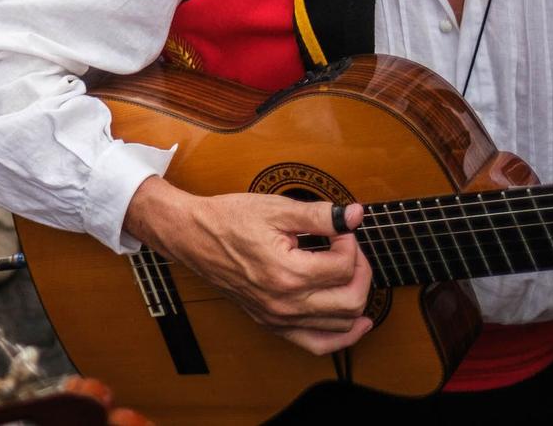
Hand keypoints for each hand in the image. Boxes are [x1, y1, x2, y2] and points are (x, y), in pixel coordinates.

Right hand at [125, 177, 372, 355]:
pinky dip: (342, 336)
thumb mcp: (275, 208)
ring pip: (342, 324)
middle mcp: (285, 303)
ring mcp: (279, 317)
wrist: (192, 236)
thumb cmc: (228, 219)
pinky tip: (354, 321)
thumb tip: (353, 215)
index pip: (344, 266)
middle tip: (348, 249)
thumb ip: (319, 215)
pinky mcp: (272, 323)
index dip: (349, 242)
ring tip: (350, 275)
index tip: (338, 229)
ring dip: (356, 299)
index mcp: (287, 273)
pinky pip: (318, 344)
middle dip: (360, 270)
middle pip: (351, 299)